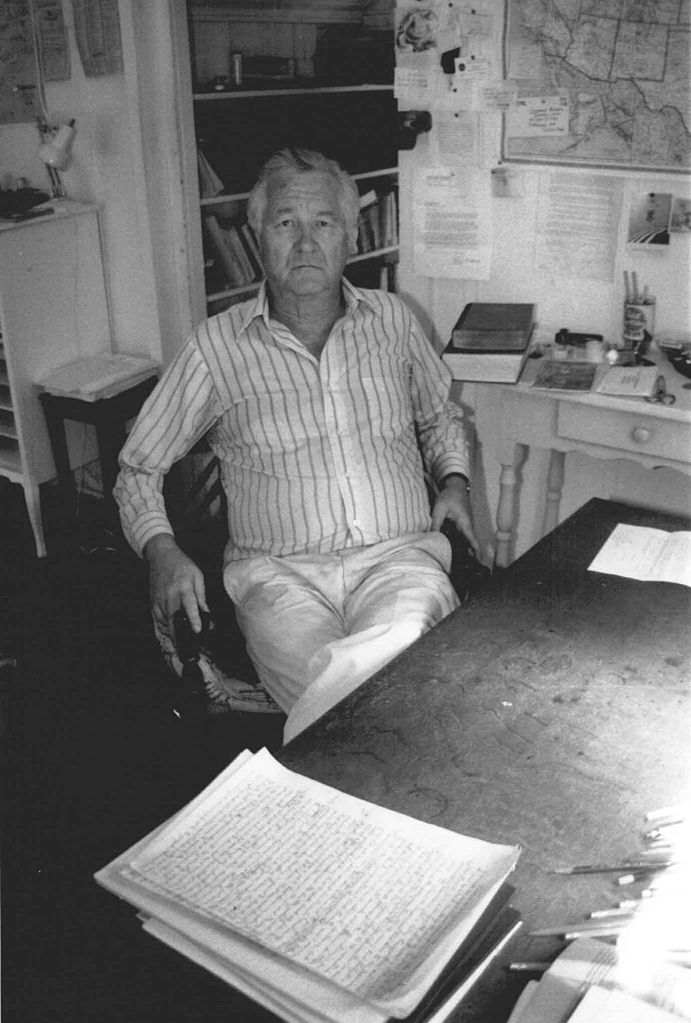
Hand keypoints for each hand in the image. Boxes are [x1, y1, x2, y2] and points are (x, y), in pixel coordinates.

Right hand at [144, 534, 208, 652]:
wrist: (161, 556)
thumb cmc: (181, 565)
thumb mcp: (197, 576)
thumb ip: (201, 596)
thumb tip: (206, 613)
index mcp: (183, 587)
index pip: (189, 606)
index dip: (193, 619)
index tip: (197, 630)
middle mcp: (169, 596)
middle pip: (173, 620)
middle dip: (180, 636)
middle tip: (189, 650)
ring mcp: (159, 601)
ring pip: (164, 624)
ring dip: (171, 637)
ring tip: (180, 650)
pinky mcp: (153, 604)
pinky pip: (158, 622)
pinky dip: (164, 631)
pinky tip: (170, 639)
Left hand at [431, 477, 479, 555]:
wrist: (455, 486)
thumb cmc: (449, 496)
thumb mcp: (439, 509)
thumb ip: (436, 524)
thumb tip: (431, 538)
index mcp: (465, 523)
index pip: (473, 541)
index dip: (475, 552)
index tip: (477, 562)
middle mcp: (468, 527)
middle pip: (468, 545)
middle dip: (466, 556)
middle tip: (458, 568)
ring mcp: (466, 527)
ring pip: (464, 542)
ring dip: (460, 550)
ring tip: (453, 562)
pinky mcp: (462, 526)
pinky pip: (461, 537)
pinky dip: (456, 543)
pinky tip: (448, 548)